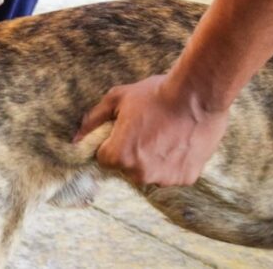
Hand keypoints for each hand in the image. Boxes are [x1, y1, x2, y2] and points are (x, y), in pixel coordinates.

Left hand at [73, 74, 229, 186]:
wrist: (197, 94)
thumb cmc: (154, 94)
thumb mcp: (116, 99)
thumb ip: (92, 120)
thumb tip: (75, 138)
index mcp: (119, 156)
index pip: (105, 158)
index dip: (114, 141)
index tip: (127, 129)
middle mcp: (140, 174)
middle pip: (127, 168)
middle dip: (133, 152)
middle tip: (148, 129)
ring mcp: (164, 178)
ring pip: (150, 173)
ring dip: (154, 159)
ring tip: (165, 134)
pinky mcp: (186, 178)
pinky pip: (172, 173)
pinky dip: (174, 162)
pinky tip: (179, 141)